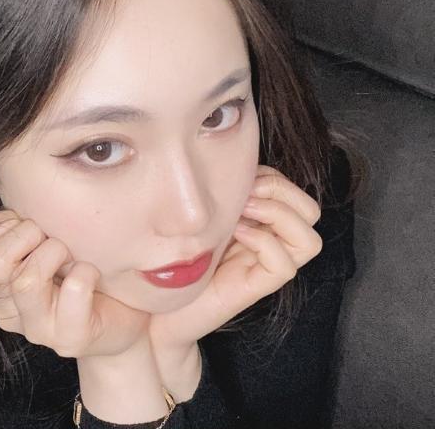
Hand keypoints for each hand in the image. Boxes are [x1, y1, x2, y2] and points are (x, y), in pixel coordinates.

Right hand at [0, 210, 150, 358]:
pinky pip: (73, 292)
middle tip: (51, 237)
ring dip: (55, 252)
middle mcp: (5, 309)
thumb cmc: (77, 262)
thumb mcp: (40, 235)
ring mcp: (36, 328)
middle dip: (26, 234)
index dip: (0, 224)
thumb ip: (15, 216)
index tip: (28, 224)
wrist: (124, 313)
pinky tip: (92, 273)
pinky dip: (86, 272)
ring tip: (71, 255)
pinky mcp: (70, 339)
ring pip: (26, 281)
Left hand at [148, 164, 322, 355]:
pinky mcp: (254, 288)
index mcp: (259, 220)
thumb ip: (220, 193)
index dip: (270, 176)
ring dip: (278, 216)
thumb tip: (231, 161)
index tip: (237, 177)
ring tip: (242, 213)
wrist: (157, 307)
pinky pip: (284, 266)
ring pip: (310, 240)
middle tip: (245, 195)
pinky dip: (264, 242)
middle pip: (310, 211)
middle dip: (281, 192)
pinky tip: (235, 235)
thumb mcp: (199, 212)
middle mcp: (269, 242)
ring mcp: (264, 266)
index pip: (290, 189)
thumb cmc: (174, 255)